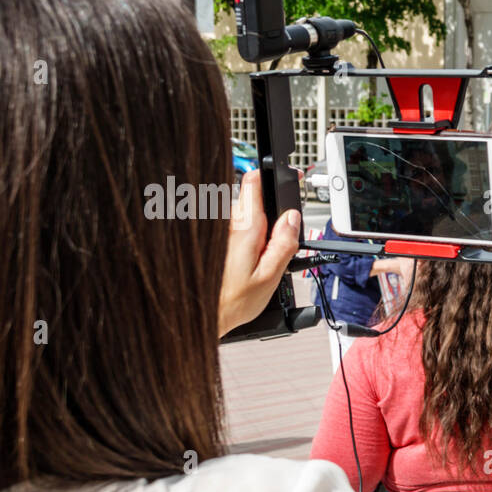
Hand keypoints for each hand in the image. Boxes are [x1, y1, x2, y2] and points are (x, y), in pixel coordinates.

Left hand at [218, 171, 299, 336]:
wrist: (198, 315)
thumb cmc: (230, 302)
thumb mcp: (270, 277)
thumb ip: (283, 244)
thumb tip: (292, 219)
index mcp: (245, 229)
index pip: (253, 184)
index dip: (270, 177)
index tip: (282, 177)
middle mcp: (226, 224)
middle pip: (250, 201)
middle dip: (265, 214)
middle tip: (272, 243)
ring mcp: (216, 231)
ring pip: (239, 216)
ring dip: (251, 229)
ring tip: (253, 259)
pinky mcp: (209, 240)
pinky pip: (228, 228)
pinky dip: (238, 239)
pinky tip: (237, 261)